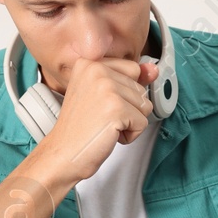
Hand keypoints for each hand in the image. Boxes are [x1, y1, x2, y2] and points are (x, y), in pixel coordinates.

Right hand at [32, 57, 157, 185]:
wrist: (63, 154)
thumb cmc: (80, 128)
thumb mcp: (103, 94)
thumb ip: (130, 78)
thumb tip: (154, 70)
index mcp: (90, 63)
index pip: (133, 70)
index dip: (124, 93)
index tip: (101, 104)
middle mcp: (97, 70)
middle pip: (140, 88)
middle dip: (127, 109)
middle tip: (99, 117)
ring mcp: (107, 88)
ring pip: (145, 106)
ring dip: (129, 122)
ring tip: (103, 125)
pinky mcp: (116, 109)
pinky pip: (143, 123)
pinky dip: (130, 135)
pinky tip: (108, 135)